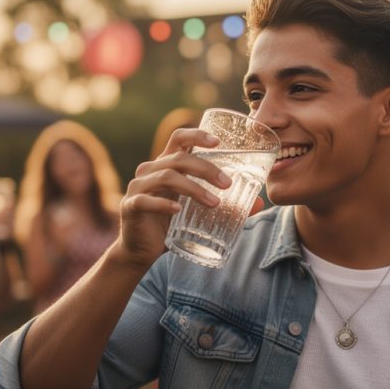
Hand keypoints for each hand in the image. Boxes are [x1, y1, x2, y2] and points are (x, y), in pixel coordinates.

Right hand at [115, 128, 232, 268]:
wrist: (141, 252)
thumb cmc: (170, 227)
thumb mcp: (198, 213)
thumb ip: (226, 206)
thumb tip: (259, 204)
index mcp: (166, 165)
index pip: (179, 139)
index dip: (196, 135)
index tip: (218, 142)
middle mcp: (150, 171)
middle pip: (178, 158)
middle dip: (206, 168)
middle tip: (228, 184)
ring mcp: (138, 188)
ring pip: (166, 177)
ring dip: (193, 188)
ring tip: (214, 203)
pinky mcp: (130, 207)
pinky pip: (145, 200)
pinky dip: (163, 204)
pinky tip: (178, 210)